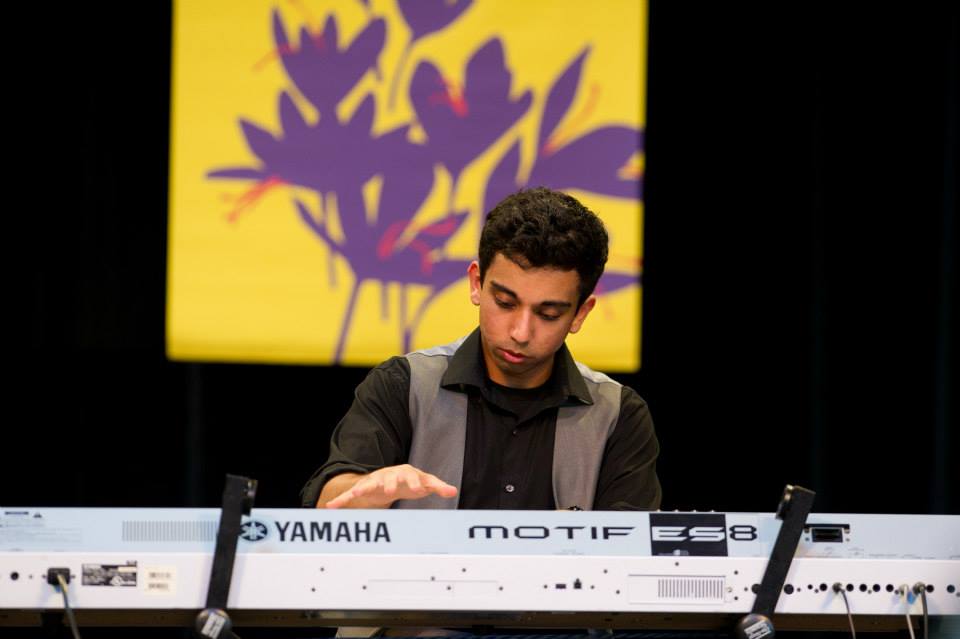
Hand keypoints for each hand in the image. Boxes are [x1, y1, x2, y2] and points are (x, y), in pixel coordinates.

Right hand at [324, 464, 457, 508]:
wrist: (392, 479)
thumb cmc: (410, 482)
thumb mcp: (425, 484)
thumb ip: (438, 487)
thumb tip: (453, 491)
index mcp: (405, 473)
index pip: (412, 475)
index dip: (414, 482)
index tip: (418, 488)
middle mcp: (389, 475)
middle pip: (390, 477)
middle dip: (390, 483)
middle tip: (391, 491)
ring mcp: (375, 481)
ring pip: (369, 484)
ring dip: (363, 488)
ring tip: (356, 494)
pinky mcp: (364, 489)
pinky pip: (350, 494)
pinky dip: (341, 500)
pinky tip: (330, 507)